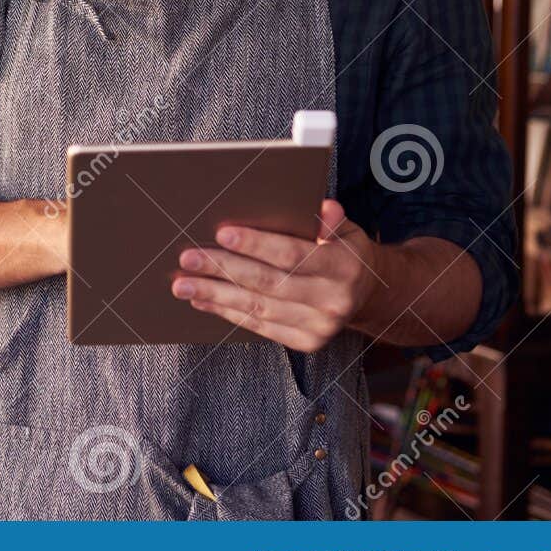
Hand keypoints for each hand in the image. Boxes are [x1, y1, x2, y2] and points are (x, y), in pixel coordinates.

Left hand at [169, 199, 380, 351]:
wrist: (367, 294)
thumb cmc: (345, 251)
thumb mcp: (347, 230)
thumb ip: (331, 220)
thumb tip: (323, 209)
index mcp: (343, 267)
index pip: (292, 255)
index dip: (256, 245)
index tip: (222, 233)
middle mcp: (332, 301)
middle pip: (268, 283)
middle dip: (223, 270)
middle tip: (188, 258)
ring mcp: (319, 327)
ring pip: (258, 308)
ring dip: (215, 295)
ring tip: (183, 284)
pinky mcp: (305, 342)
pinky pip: (259, 326)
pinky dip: (227, 312)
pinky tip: (203, 301)